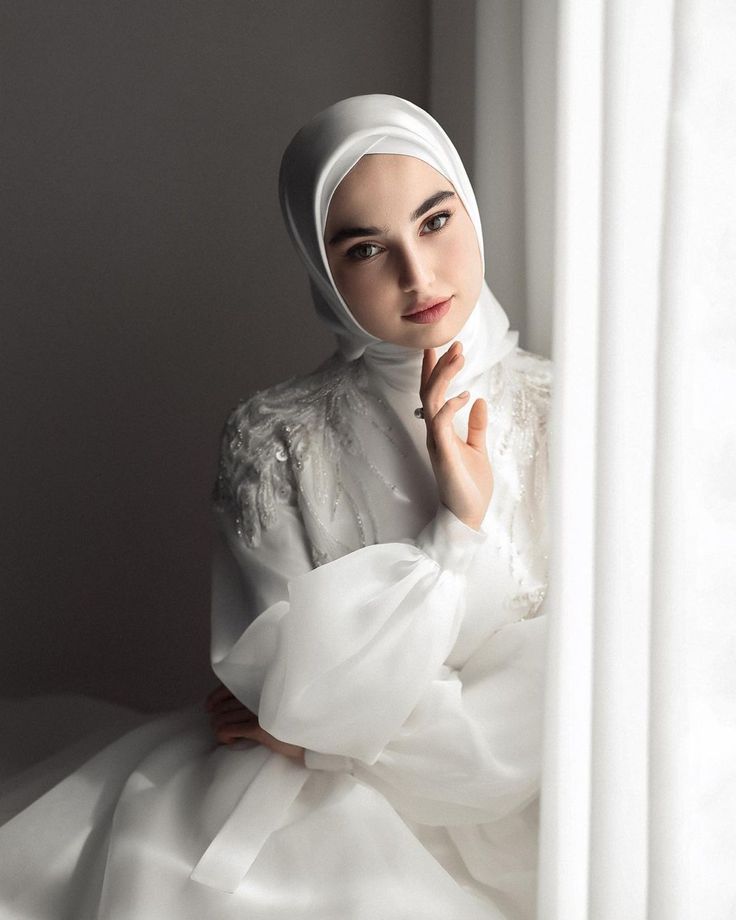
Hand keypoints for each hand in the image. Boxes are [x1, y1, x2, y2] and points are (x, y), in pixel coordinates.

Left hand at [205, 683, 304, 762]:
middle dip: (217, 718)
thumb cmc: (291, 722)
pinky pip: (226, 730)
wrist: (309, 737)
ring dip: (220, 729)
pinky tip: (231, 741)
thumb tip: (230, 705)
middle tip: (223, 727)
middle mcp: (256, 696)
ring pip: (220, 719)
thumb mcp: (273, 704)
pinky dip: (224, 737)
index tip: (209, 707)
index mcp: (260, 687)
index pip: (227, 687)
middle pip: (221, 706)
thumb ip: (256, 699)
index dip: (214, 698)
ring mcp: (256, 711)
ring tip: (230, 736)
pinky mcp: (257, 728)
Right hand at [419, 341, 492, 530]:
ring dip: (445, 376)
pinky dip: (451, 405)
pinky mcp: (443, 452)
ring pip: (432, 400)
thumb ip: (476, 426)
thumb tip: (479, 400)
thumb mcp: (477, 448)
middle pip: (429, 390)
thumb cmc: (470, 486)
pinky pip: (440, 422)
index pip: (433, 394)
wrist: (468, 515)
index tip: (440, 347)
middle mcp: (434, 432)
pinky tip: (465, 395)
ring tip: (459, 356)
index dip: (434, 370)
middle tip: (454, 343)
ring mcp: (436, 441)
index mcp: (441, 430)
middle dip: (439, 365)